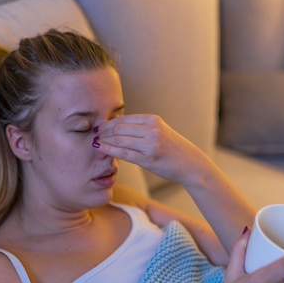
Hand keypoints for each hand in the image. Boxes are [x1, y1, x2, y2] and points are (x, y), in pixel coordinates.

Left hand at [94, 114, 209, 184]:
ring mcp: (150, 144)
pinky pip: (125, 153)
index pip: (123, 118)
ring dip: (105, 141)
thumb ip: (140, 127)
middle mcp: (151, 129)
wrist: (190, 164)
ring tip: (95, 143)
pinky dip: (110, 150)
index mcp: (152, 120)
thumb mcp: (159, 130)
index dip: (108, 123)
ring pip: (120, 139)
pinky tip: (102, 149)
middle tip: (93, 135)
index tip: (98, 127)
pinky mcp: (149, 159)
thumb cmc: (172, 148)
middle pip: (119, 128)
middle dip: (103, 131)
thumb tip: (115, 126)